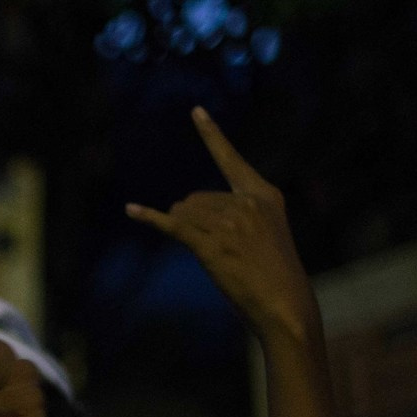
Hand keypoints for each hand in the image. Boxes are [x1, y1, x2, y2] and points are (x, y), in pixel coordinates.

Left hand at [128, 108, 316, 344]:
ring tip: (214, 257)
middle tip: (218, 250)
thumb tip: (184, 209)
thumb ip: (236, 215)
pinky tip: (131, 210)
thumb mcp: (264, 234)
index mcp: (264, 195)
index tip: (195, 112)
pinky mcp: (211, 243)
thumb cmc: (273, 276)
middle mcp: (247, 201)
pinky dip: (149, 218)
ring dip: (186, 233)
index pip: (230, 158)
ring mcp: (229, 221)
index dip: (211, 135)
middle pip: (195, 198)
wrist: (285, 305)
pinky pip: (172, 225)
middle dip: (193, 220)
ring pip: (184, 213)